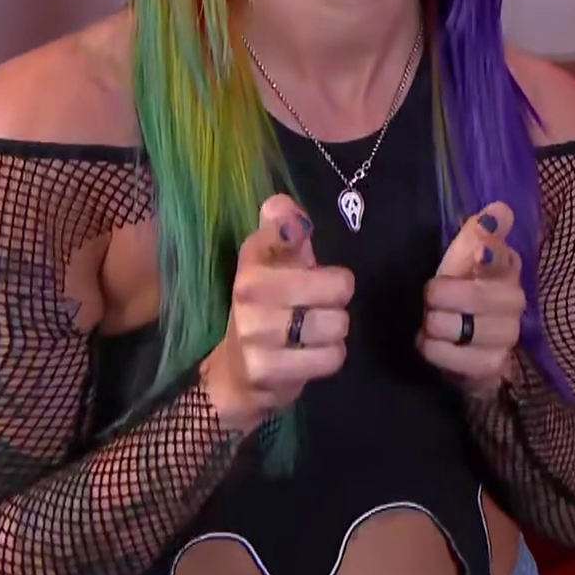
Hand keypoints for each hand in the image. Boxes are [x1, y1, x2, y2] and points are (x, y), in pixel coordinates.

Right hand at [199, 195, 354, 432]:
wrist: (236, 372)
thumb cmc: (269, 307)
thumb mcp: (277, 265)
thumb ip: (287, 232)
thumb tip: (281, 203)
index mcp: (253, 261)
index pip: (285, 232)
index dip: (295, 231)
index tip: (296, 235)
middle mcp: (248, 292)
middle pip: (339, 287)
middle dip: (337, 300)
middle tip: (318, 306)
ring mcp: (254, 333)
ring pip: (337, 325)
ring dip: (334, 332)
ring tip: (312, 333)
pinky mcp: (265, 370)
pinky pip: (330, 358)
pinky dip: (328, 357)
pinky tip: (308, 355)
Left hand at [418, 201, 524, 399]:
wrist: (467, 348)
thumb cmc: (462, 293)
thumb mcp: (461, 261)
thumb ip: (476, 234)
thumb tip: (500, 208)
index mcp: (507, 267)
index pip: (503, 258)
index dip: (491, 255)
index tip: (479, 253)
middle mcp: (515, 301)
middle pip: (473, 296)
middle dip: (440, 297)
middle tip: (432, 300)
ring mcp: (508, 336)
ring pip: (455, 327)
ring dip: (434, 324)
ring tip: (435, 322)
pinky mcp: (493, 366)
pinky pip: (449, 355)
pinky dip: (433, 349)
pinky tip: (436, 343)